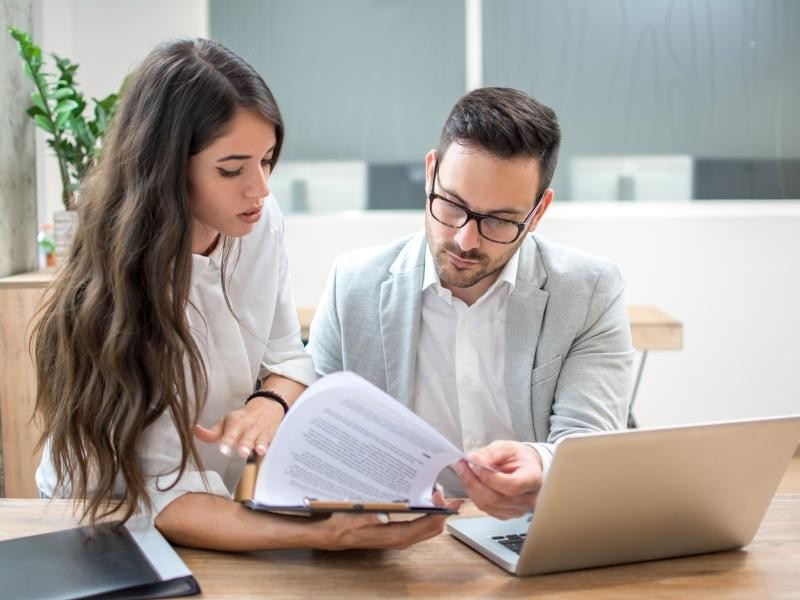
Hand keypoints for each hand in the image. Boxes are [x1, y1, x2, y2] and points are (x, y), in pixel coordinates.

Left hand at [194, 396, 284, 458]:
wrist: (267, 406)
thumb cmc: (243, 418)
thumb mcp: (226, 422)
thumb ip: (211, 432)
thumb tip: (194, 431)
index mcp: (236, 423)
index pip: (230, 433)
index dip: (227, 441)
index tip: (223, 448)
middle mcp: (248, 428)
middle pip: (247, 437)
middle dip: (245, 444)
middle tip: (242, 451)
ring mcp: (260, 432)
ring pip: (260, 439)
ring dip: (259, 445)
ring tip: (258, 451)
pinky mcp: (270, 436)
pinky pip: (270, 442)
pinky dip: (269, 446)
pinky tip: (267, 451)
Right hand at [307, 489, 462, 549]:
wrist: (333, 535)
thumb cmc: (343, 525)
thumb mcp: (352, 518)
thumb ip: (368, 519)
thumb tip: (384, 516)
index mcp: (394, 535)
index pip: (427, 526)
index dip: (440, 512)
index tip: (444, 496)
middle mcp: (401, 539)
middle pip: (432, 528)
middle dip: (443, 511)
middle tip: (443, 491)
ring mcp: (400, 537)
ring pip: (427, 528)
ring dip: (436, 513)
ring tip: (436, 494)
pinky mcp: (396, 534)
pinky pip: (419, 527)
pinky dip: (428, 515)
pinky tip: (425, 501)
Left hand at [454, 440, 542, 519]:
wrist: (525, 467)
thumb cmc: (518, 457)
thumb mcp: (507, 447)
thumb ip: (491, 452)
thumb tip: (475, 458)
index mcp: (533, 479)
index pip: (512, 486)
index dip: (490, 478)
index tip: (477, 465)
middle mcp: (529, 499)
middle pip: (496, 499)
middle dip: (474, 482)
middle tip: (462, 466)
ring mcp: (518, 510)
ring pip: (488, 506)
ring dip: (471, 488)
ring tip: (465, 471)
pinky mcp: (507, 515)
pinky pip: (486, 509)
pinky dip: (475, 495)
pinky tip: (472, 482)